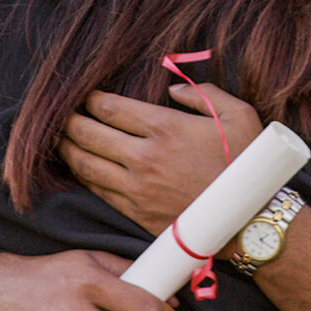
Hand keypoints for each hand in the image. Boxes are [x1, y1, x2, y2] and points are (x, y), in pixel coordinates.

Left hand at [60, 84, 263, 238]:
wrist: (250, 220)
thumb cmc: (247, 164)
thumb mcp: (238, 114)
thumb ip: (204, 93)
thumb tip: (173, 90)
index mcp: (165, 128)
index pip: (110, 108)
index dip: (90, 98)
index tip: (84, 94)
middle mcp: (144, 157)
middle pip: (89, 134)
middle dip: (69, 121)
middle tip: (61, 114)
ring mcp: (137, 188)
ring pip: (86, 165)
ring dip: (68, 149)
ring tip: (59, 139)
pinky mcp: (137, 213)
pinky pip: (98, 192)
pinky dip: (83, 177)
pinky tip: (79, 168)